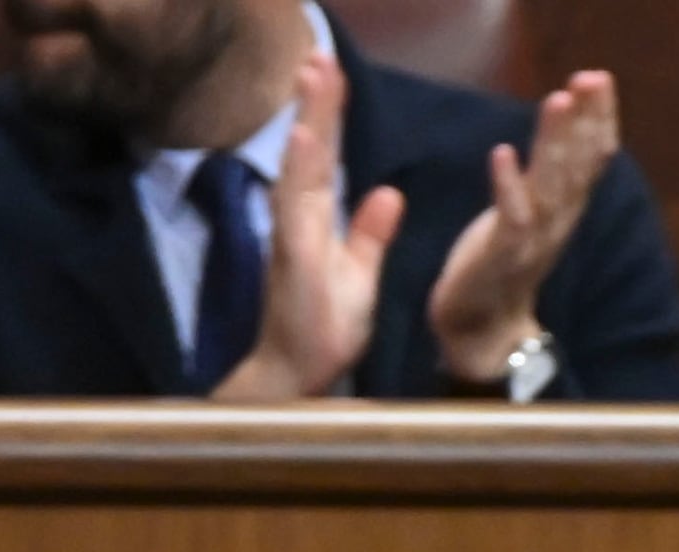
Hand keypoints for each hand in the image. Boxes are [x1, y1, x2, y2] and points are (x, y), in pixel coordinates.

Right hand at [215, 54, 404, 400]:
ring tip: (313, 74)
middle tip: (320, 52)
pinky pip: (295, 207)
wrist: (299, 373)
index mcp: (317, 219)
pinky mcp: (290, 255)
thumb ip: (371, 232)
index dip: (331, 115)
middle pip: (311, 149)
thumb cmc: (327, 327)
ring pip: (300, 166)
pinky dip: (298, 170)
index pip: (328, 157)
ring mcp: (291, 234)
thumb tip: (388, 192)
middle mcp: (299, 218)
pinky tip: (303, 137)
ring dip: (307, 119)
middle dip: (316, 101)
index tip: (332, 71)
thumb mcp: (361, 273)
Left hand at [427, 68, 617, 386]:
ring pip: (551, 185)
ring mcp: (532, 240)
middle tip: (592, 77)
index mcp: (565, 209)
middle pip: (578, 166)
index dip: (598, 120)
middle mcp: (557, 222)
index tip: (600, 79)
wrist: (485, 330)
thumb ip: (551, 176)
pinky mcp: (501, 257)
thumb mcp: (532, 213)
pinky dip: (508, 186)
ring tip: (559, 99)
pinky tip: (503, 153)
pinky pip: (509, 219)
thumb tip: (565, 131)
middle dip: (586, 120)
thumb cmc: (502, 264)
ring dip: (555, 142)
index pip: (591, 159)